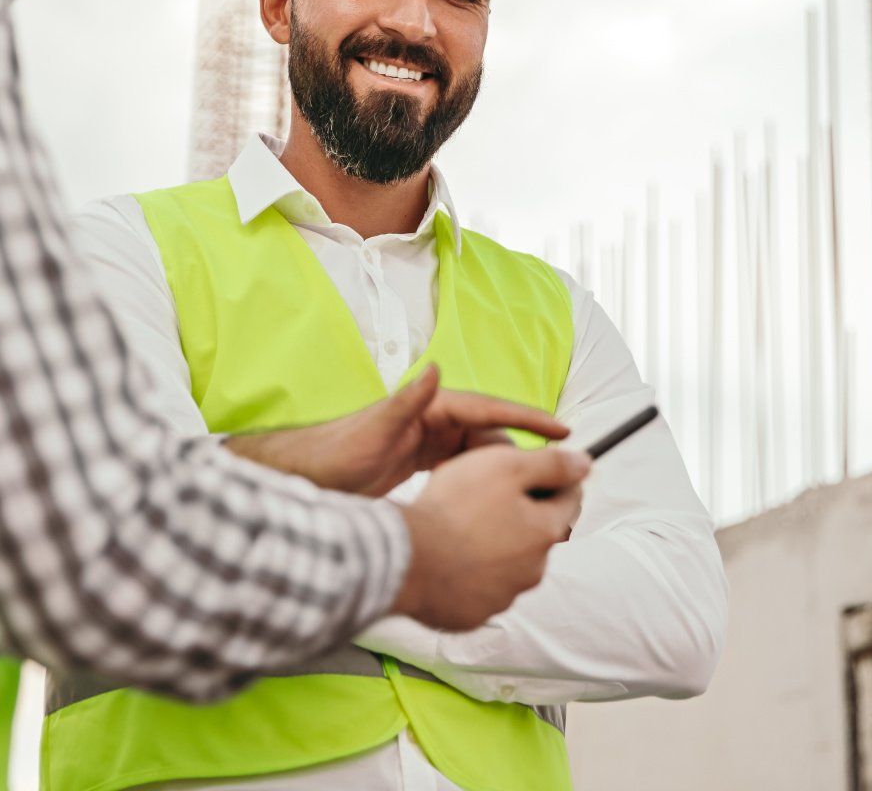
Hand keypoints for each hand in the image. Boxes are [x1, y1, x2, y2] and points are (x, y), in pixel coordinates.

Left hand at [224, 365, 568, 496]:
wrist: (307, 477)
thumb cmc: (336, 453)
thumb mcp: (374, 430)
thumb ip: (406, 400)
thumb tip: (436, 368)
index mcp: (431, 407)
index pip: (490, 409)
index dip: (529, 418)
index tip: (563, 431)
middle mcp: (434, 419)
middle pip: (493, 434)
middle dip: (526, 453)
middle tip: (558, 477)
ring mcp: (430, 441)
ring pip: (482, 455)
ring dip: (509, 471)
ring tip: (538, 495)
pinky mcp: (422, 463)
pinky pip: (466, 470)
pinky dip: (485, 482)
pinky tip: (500, 504)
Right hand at [391, 443, 590, 630]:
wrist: (406, 559)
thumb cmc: (454, 509)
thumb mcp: (506, 466)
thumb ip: (551, 464)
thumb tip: (585, 463)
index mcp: (546, 531)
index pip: (570, 498)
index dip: (557, 476)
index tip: (538, 466)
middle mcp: (533, 569)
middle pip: (538, 532)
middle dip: (523, 513)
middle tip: (489, 494)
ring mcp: (503, 596)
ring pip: (510, 562)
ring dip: (496, 544)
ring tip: (462, 526)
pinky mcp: (473, 613)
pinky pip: (480, 587)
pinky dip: (471, 572)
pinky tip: (450, 556)